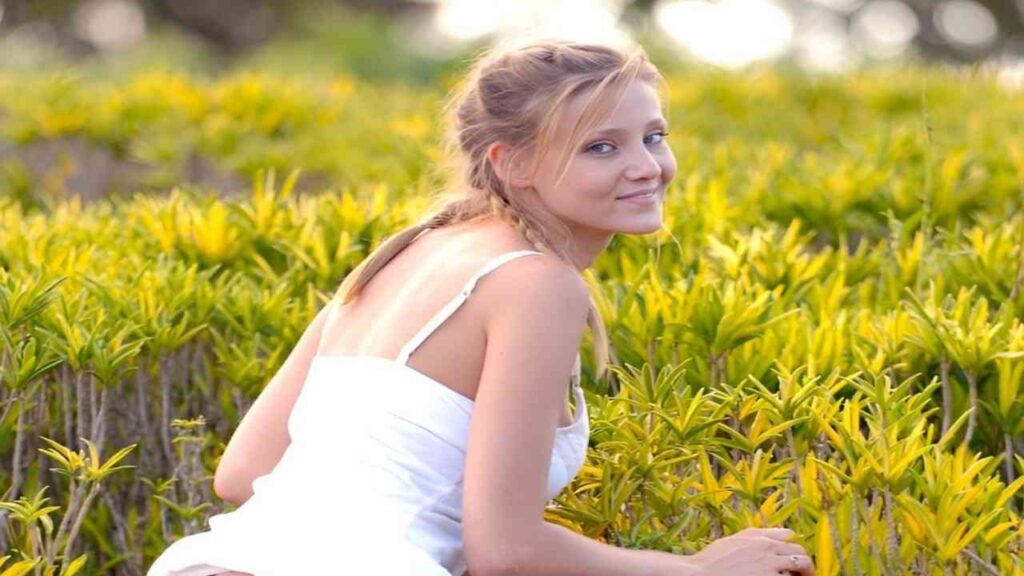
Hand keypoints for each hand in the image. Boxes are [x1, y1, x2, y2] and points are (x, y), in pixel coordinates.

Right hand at [690, 527, 814, 575]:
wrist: (699, 574)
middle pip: (800, 552)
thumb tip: (772, 537)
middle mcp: (768, 549)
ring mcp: (769, 567)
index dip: (792, 548)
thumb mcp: (732, 541)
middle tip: (804, 575)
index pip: (789, 536)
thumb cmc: (711, 560)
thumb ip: (753, 537)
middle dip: (805, 565)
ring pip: (801, 566)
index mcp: (759, 537)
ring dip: (802, 575)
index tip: (791, 558)